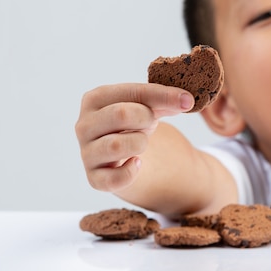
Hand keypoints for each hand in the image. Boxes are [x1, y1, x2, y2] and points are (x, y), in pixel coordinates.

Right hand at [75, 83, 193, 192]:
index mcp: (94, 99)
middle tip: (151, 123)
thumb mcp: (147, 106)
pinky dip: (132, 171)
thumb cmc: (133, 124)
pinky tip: (138, 163)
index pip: (130, 92)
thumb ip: (164, 100)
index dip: (162, 95)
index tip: (187, 100)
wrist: (125, 154)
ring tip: (142, 141)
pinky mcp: (94, 178)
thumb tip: (186, 100)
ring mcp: (86, 153)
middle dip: (146, 118)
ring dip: (140, 142)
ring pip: (116, 145)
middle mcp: (84, 125)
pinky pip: (115, 178)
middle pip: (121, 114)